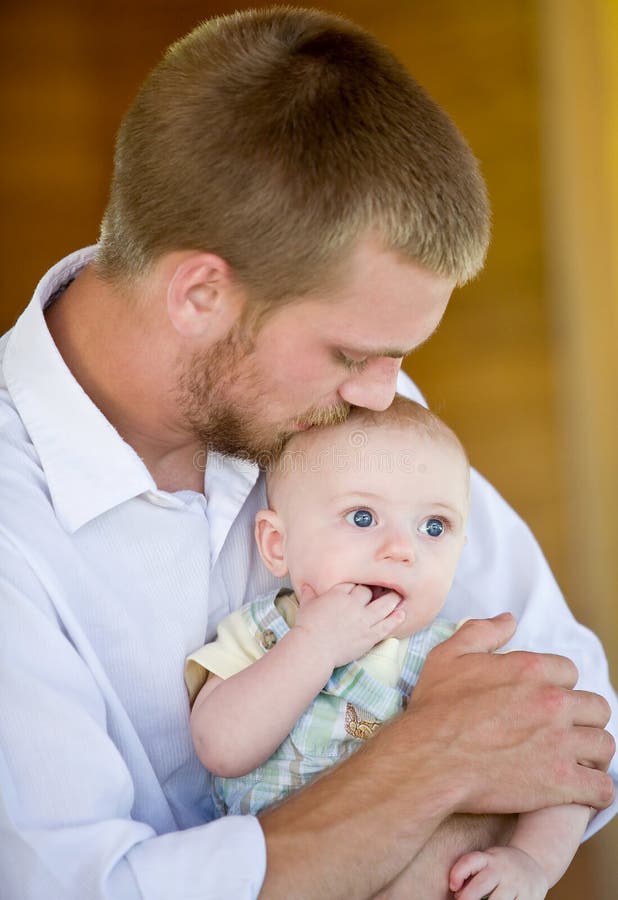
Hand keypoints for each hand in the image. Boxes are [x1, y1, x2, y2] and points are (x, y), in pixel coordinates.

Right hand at [293, 582, 404, 668]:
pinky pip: (387, 625)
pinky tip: (402, 614)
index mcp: (338, 594)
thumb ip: (308, 594)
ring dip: (392, 600)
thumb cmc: (307, 627)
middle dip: (376, 589)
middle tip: (383, 587)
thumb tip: (305, 585)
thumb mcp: (306, 606)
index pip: (354, 583)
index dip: (359, 583)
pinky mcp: (369, 636)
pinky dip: (396, 619)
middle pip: (370, 591)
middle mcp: (353, 604)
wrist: (313, 650)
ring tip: (398, 597)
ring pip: (384, 605)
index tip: (363, 584)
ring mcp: (363, 620)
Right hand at [405, 614, 615, 813]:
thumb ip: (483, 631)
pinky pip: (601, 788)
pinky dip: (595, 791)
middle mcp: (552, 702)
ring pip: (604, 745)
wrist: (428, 760)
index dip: (557, 686)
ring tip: (574, 761)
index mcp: (530, 670)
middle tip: (562, 732)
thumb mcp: (449, 656)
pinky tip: (579, 791)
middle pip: (596, 707)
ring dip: (591, 753)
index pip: (569, 672)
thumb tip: (508, 619)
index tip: (542, 702)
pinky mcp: (560, 783)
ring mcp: (560, 743)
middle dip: (582, 719)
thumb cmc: (435, 709)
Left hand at [449, 845, 548, 899]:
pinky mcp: (530, 896)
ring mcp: (517, 883)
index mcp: (489, 858)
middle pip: (482, 884)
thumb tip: (456, 892)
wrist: (533, 861)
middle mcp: (503, 869)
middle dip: (468, 897)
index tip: (453, 887)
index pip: (471, 861)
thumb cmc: (501, 866)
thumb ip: (472, 874)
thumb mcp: (488, 862)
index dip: (458, 873)